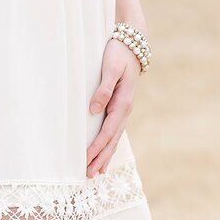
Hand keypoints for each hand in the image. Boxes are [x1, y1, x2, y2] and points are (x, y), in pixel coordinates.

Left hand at [87, 37, 140, 176]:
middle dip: (100, 157)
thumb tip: (94, 109)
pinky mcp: (120, 105)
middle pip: (112, 140)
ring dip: (105, 154)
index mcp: (123, 103)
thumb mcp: (110, 68)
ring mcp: (123, 109)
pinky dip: (109, 143)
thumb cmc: (118, 54)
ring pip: (114, 137)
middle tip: (89, 175)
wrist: (133, 44)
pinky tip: (104, 151)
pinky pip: (114, 129)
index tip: (86, 159)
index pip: (107, 131)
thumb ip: (103, 88)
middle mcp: (125, 109)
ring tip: (96, 170)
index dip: (96, 147)